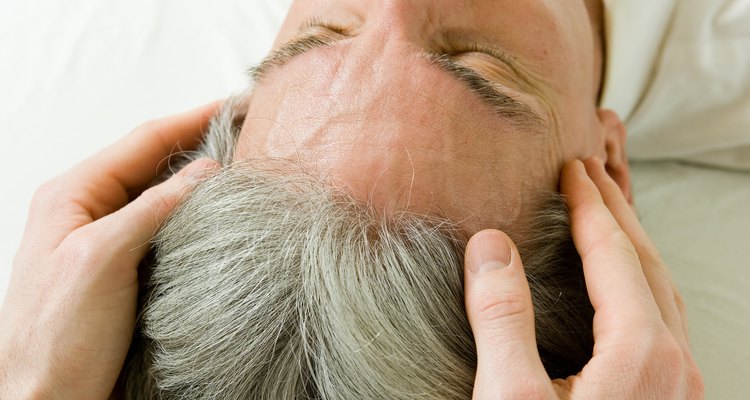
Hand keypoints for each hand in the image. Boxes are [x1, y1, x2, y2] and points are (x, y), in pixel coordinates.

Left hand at [0, 103, 221, 398]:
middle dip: (199, 145)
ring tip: (243, 170)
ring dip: (200, 183)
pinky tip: (220, 218)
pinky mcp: (126, 269)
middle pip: (153, 163)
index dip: (191, 119)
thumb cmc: (56, 336)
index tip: (233, 106)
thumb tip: (205, 171)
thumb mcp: (103, 258)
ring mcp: (109, 239)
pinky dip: (195, 218)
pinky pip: (166, 229)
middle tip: (247, 133)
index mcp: (73, 194)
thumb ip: (153, 208)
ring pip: (162, 196)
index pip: (143, 141)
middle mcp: (90, 210)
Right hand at [463, 159, 703, 398]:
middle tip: (593, 173)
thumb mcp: (510, 396)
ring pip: (662, 294)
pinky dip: (641, 284)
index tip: (572, 169)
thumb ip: (502, 319)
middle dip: (618, 211)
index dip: (589, 205)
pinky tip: (621, 287)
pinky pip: (663, 323)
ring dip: (633, 246)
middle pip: (648, 264)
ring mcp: (679, 387)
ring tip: (608, 216)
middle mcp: (674, 364)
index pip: (614, 254)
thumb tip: (491, 245)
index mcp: (642, 352)